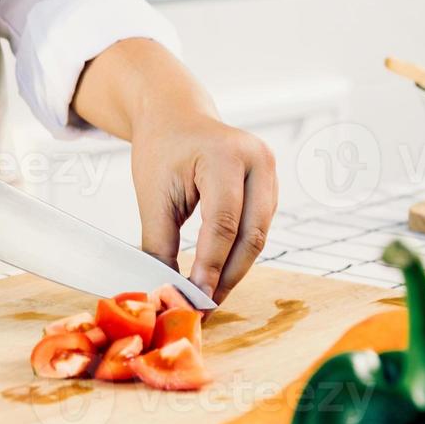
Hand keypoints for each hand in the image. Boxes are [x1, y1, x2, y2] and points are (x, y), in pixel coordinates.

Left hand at [130, 108, 277, 303]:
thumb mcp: (153, 196)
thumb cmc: (162, 149)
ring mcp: (270, 174)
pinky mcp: (271, 188)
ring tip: (207, 297)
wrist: (176, 116)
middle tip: (203, 307)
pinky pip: (258, 230)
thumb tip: (167, 294)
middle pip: (251, 235)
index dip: (210, 267)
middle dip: (226, 277)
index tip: (194, 299)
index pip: (223, 223)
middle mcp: (258, 161)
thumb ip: (159, 246)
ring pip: (258, 237)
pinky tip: (217, 275)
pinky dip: (238, 255)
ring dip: (234, 271)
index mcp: (226, 155)